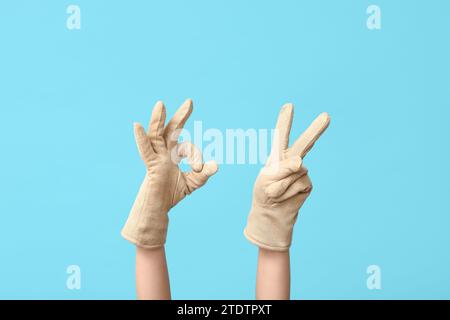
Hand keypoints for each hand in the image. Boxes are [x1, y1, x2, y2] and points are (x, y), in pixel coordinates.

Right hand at [121, 99, 217, 247]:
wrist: (158, 209)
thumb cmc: (172, 194)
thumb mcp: (192, 183)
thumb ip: (204, 174)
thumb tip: (216, 165)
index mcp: (173, 154)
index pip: (188, 147)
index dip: (196, 156)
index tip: (200, 168)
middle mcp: (164, 152)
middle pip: (171, 130)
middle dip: (180, 116)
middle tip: (190, 102)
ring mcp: (156, 158)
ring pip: (156, 135)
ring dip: (158, 120)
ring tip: (161, 104)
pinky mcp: (150, 166)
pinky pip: (145, 151)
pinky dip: (141, 139)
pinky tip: (137, 126)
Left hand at [244, 103, 329, 250]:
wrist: (273, 214)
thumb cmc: (265, 194)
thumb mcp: (266, 182)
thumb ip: (281, 170)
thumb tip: (301, 162)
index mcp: (277, 156)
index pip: (281, 136)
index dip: (285, 121)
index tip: (289, 105)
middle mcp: (291, 160)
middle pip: (304, 143)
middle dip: (315, 130)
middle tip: (327, 115)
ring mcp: (301, 171)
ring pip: (294, 172)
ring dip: (282, 185)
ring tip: (276, 193)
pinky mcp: (308, 182)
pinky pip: (299, 183)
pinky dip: (288, 192)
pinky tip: (286, 197)